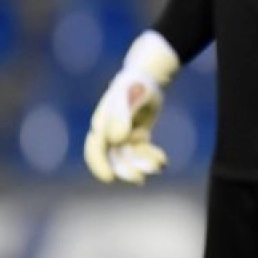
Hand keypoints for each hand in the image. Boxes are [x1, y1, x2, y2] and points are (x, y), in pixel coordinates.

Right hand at [83, 31, 178, 184]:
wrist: (149, 78)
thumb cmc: (136, 85)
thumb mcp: (130, 96)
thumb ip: (121, 116)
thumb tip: (115, 140)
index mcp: (102, 123)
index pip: (95, 149)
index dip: (99, 165)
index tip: (109, 178)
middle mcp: (109, 133)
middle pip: (113, 159)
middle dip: (125, 170)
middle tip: (140, 179)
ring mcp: (123, 137)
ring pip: (129, 158)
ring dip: (142, 165)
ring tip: (158, 166)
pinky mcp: (136, 138)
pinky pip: (141, 154)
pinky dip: (151, 158)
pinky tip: (162, 160)